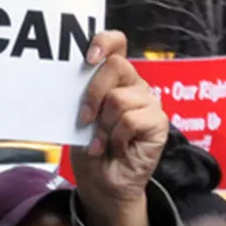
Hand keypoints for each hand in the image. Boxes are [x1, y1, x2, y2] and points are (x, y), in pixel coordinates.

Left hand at [70, 31, 166, 225]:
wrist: (102, 183)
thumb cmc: (89, 147)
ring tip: (102, 140)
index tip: (88, 58)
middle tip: (85, 118)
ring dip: (103, 125)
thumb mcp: (78, 116)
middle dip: (92, 94)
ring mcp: (149, 103)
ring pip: (119, 98)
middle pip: (116, 67)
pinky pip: (131, 119)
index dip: (104, 42)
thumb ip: (80, 95)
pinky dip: (116, 137)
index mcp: (115, 78)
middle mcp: (135, 85)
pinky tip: (115, 147)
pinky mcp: (159, 123)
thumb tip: (67, 78)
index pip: (117, 44)